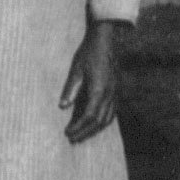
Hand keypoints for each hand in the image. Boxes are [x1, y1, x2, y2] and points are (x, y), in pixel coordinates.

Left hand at [59, 19, 122, 143]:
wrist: (105, 40)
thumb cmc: (88, 53)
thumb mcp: (76, 69)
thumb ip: (70, 89)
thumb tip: (62, 107)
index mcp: (100, 90)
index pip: (90, 116)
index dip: (79, 127)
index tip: (67, 133)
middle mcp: (110, 94)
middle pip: (99, 122)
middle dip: (86, 132)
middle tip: (72, 140)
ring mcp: (116, 93)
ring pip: (108, 119)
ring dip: (95, 129)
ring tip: (81, 135)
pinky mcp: (117, 90)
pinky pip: (112, 112)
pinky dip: (103, 121)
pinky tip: (94, 123)